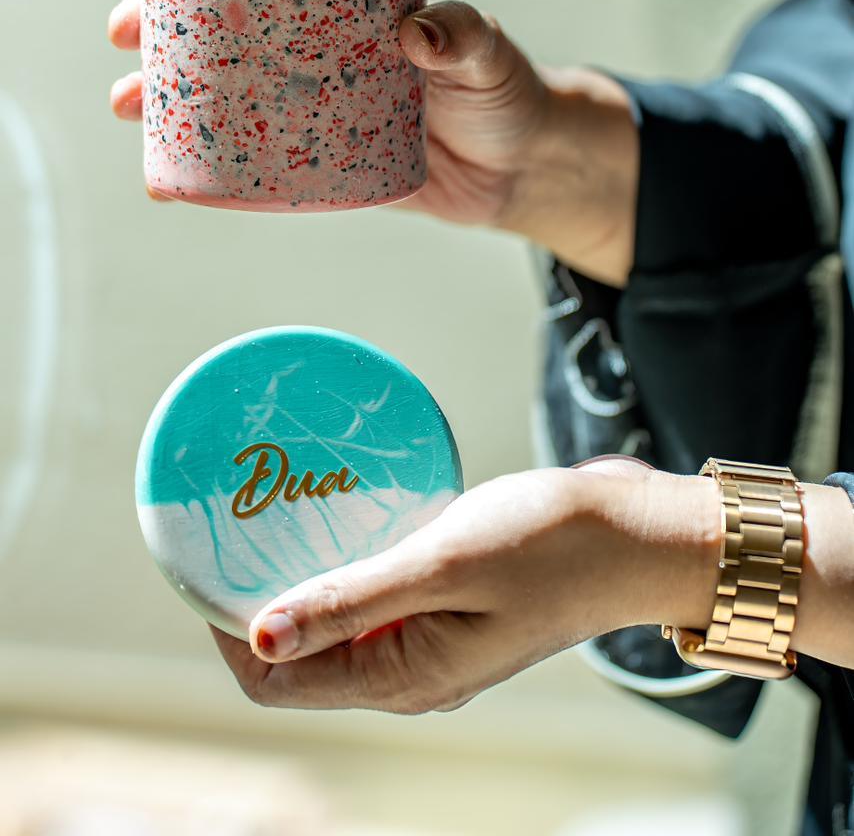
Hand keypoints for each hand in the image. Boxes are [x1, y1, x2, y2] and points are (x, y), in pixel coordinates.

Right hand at [109, 0, 638, 281]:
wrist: (523, 170)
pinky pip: (248, 159)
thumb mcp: (489, 55)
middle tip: (123, 31)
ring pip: (221, 89)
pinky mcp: (316, 163)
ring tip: (127, 103)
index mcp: (341, 0)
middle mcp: (314, 46)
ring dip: (164, 92)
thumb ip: (464, 37)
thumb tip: (414, 30)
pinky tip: (165, 173)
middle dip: (157, 23)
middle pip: (219, 24)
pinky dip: (203, 164)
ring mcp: (309, 104)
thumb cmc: (507, 93)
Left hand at [211, 466, 719, 713]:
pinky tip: (346, 512)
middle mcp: (411, 671)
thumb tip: (261, 634)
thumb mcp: (444, 566)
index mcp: (405, 678)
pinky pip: (376, 594)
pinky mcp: (452, 603)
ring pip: (336, 620)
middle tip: (239, 526)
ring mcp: (433, 639)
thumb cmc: (553, 546)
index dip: (230, 630)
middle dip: (259, 598)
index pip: (278, 679)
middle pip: (300, 652)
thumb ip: (352, 601)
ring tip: (281, 511)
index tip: (209, 563)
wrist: (637, 532)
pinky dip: (349, 560)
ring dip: (304, 574)